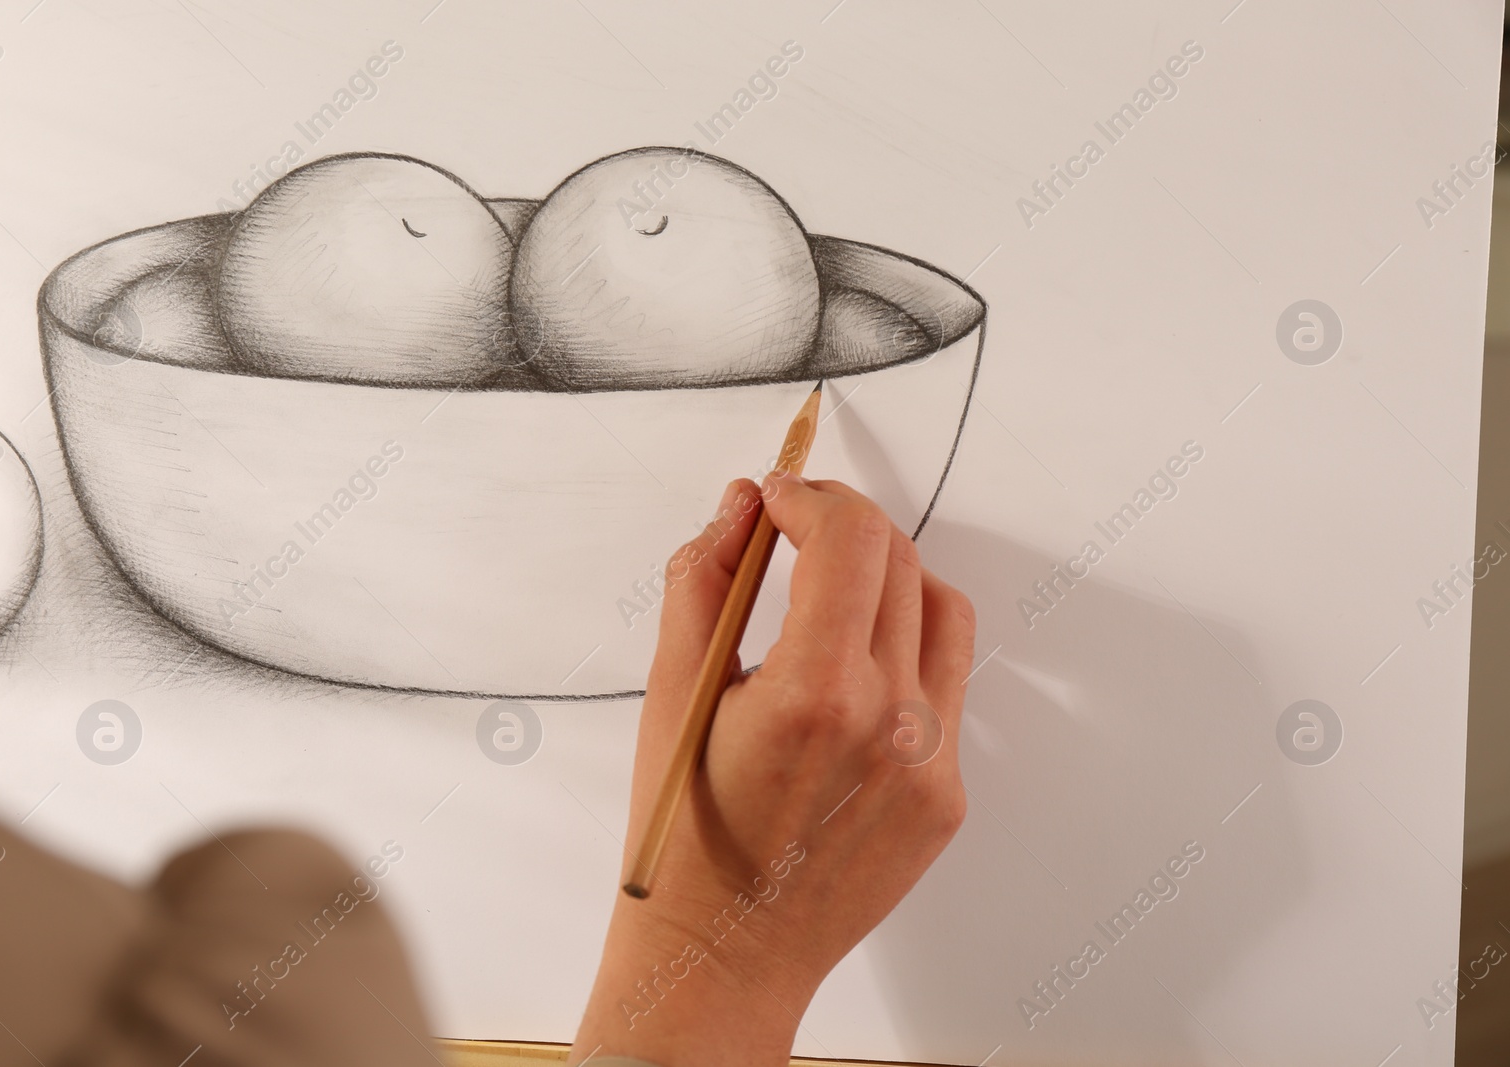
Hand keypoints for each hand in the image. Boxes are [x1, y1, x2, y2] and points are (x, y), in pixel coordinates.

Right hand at [573, 472, 976, 1066]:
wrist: (724, 952)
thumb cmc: (684, 833)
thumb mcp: (671, 694)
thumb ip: (703, 580)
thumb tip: (739, 505)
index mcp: (816, 693)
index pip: (852, 538)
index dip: (810, 495)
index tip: (777, 498)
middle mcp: (892, 723)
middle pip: (899, 561)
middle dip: (842, 525)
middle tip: (794, 530)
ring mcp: (932, 764)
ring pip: (942, 612)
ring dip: (889, 579)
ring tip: (833, 596)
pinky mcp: (948, 796)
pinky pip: (948, 687)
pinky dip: (904, 653)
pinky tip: (851, 678)